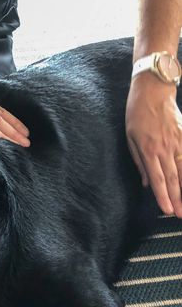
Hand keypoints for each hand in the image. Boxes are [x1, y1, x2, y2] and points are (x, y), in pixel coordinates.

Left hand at [126, 72, 181, 216]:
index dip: (162, 195)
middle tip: (180, 215)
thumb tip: (145, 182)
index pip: (156, 178)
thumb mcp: (130, 137)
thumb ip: (139, 161)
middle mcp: (165, 148)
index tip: (166, 209)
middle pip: (172, 178)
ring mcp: (178, 142)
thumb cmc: (137, 114)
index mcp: (148, 150)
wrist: (153, 91)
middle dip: (177, 198)